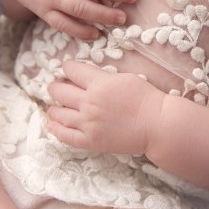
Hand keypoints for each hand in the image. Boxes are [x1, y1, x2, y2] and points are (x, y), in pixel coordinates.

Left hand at [47, 60, 164, 155]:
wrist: (157, 125)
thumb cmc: (146, 98)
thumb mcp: (125, 78)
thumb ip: (103, 77)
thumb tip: (86, 76)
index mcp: (99, 84)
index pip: (73, 71)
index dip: (67, 67)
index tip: (66, 68)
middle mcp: (89, 103)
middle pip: (60, 92)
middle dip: (55, 87)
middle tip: (54, 87)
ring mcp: (88, 123)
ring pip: (59, 114)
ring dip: (53, 109)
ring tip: (52, 107)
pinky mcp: (91, 141)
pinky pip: (66, 136)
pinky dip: (56, 130)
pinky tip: (52, 125)